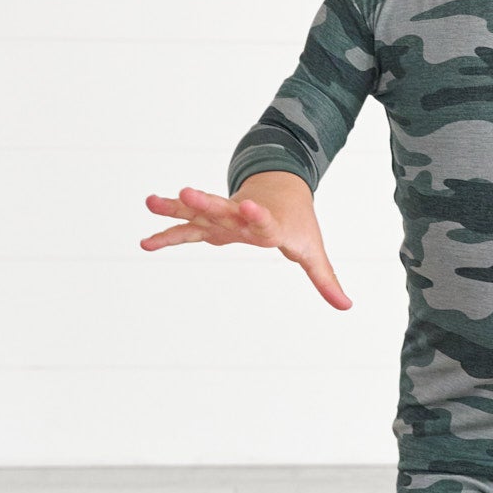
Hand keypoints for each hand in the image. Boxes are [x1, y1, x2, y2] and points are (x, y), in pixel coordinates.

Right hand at [140, 186, 351, 309]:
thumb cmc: (297, 223)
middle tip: (184, 191)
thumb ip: (325, 278)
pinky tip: (145, 242)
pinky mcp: (212, 221)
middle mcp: (243, 216)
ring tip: (150, 202)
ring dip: (176, 209)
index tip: (251, 205)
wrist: (281, 187)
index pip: (264, 219)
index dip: (259, 214)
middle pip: (224, 209)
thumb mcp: (313, 250)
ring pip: (199, 212)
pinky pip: (187, 228)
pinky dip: (168, 234)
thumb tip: (347, 306)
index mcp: (270, 223)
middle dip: (206, 202)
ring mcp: (225, 216)